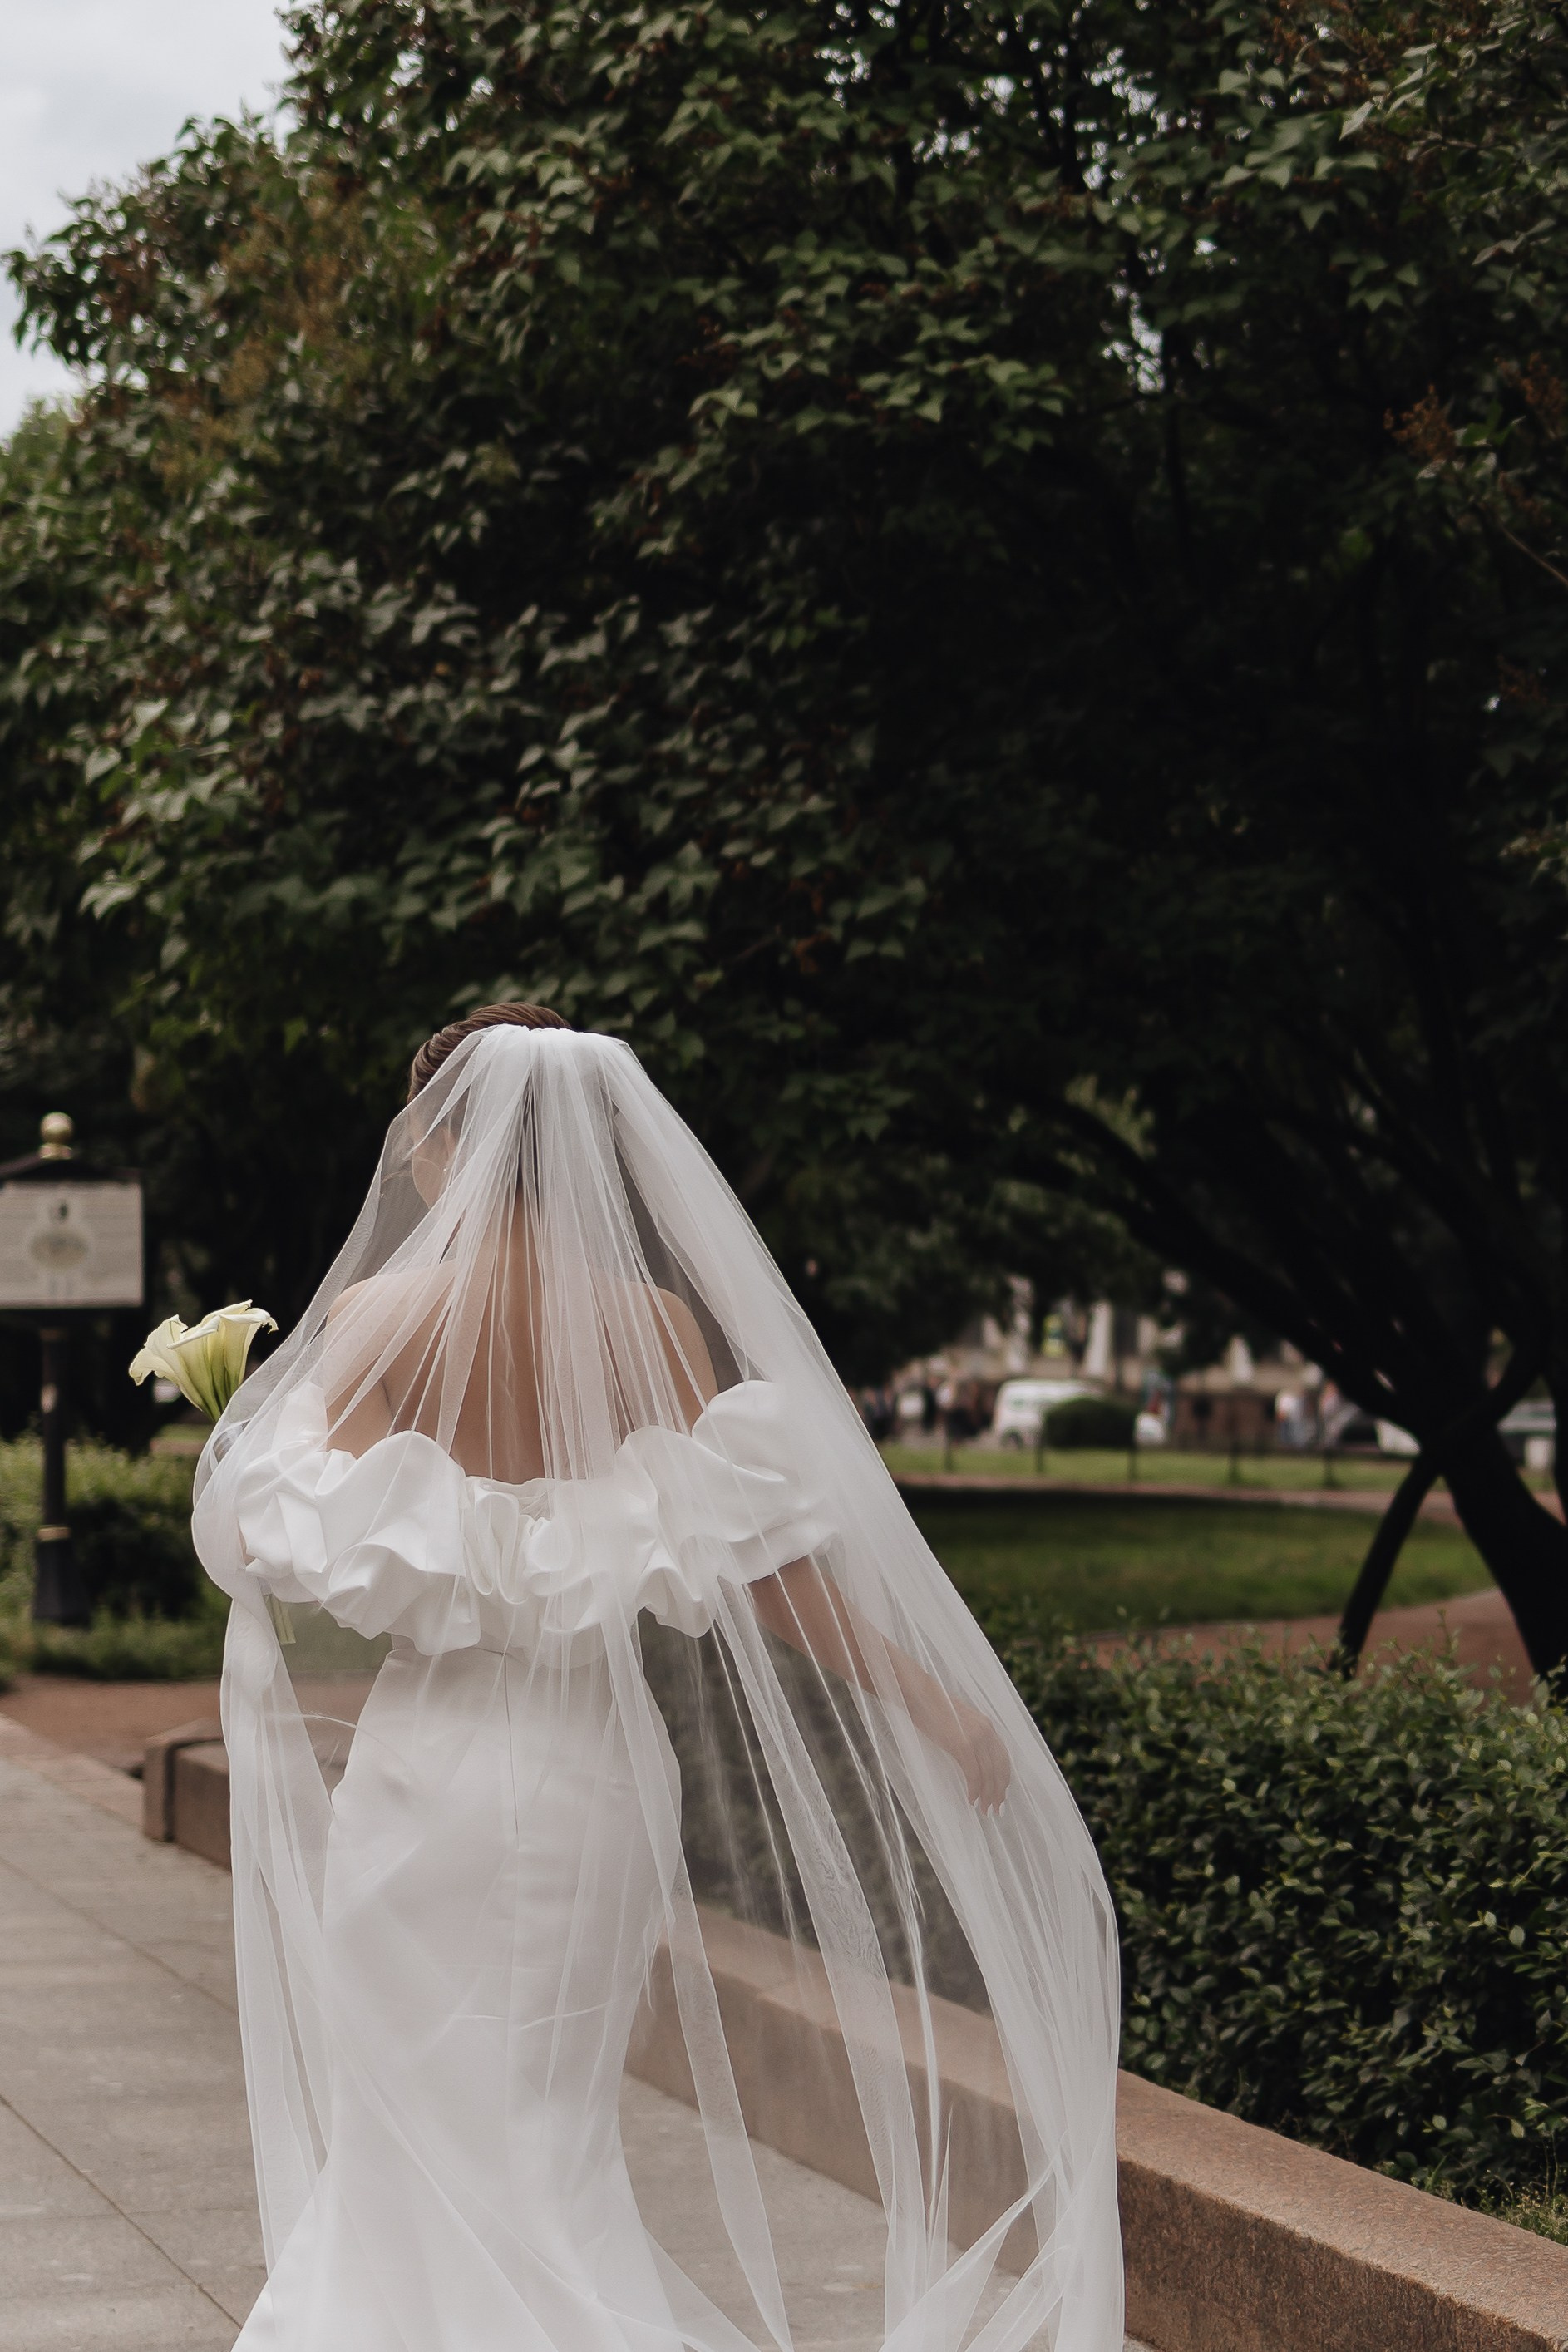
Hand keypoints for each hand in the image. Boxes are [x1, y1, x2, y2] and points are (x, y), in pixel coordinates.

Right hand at [942, 1697, 1012, 1814]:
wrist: (918, 1694)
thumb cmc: (931, 1706)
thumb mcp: (957, 1719)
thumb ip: (968, 1732)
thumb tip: (969, 1752)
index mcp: (986, 1725)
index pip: (1003, 1757)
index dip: (1003, 1778)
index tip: (1001, 1794)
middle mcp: (986, 1731)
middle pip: (1000, 1769)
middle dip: (999, 1792)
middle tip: (996, 1810)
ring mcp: (976, 1738)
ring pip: (989, 1775)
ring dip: (988, 1796)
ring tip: (985, 1811)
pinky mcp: (962, 1745)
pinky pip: (973, 1774)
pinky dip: (974, 1790)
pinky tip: (971, 1800)